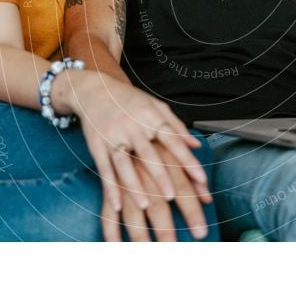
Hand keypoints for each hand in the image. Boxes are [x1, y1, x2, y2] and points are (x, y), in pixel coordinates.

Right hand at [65, 72, 207, 229]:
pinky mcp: (96, 145)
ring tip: (145, 206)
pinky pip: (104, 169)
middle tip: (172, 196)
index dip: (187, 159)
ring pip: (124, 164)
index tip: (201, 179)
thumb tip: (197, 145)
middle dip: (160, 175)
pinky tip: (117, 205)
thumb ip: (177, 126)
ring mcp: (113, 136)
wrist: (94, 89)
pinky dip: (110, 187)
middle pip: (148, 154)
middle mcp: (133, 127)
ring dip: (134, 186)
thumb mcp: (156, 106)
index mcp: (152, 117)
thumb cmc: (130, 101)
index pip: (173, 140)